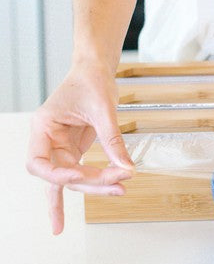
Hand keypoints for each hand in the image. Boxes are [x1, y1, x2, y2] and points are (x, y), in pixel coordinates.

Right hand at [26, 62, 134, 234]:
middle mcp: (48, 139)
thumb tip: (126, 168)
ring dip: (95, 186)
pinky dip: (91, 184)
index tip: (80, 174)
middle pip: (61, 175)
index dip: (56, 174)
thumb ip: (113, 139)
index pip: (38, 161)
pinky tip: (104, 193)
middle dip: (89, 182)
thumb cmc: (92, 81)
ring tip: (120, 189)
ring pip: (73, 177)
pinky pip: (80, 172)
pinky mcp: (74, 148)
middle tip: (118, 186)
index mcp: (44, 126)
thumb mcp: (104, 109)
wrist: (95, 69)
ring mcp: (60, 146)